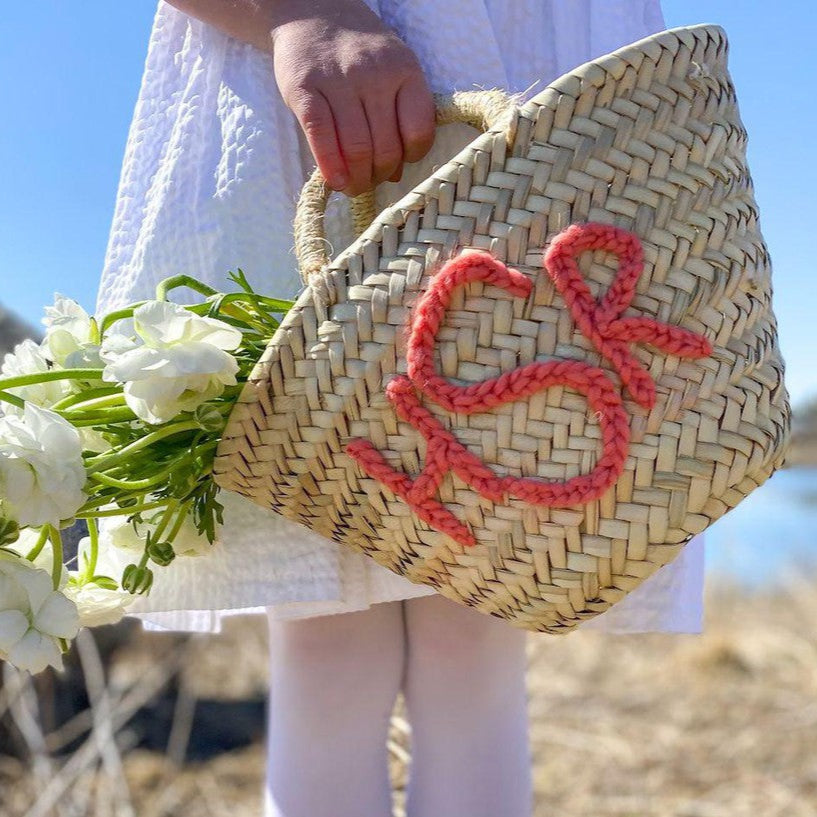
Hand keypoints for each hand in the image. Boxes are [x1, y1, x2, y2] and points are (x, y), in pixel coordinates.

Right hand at [271, 0, 435, 195]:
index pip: (419, 131)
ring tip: (354, 185)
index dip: (411, 158)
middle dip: (380, 175)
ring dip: (357, 179)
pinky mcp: (304, 89)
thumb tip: (397, 173)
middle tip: (371, 181)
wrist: (312, 13)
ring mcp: (338, 80)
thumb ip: (399, 116)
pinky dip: (330, 166)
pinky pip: (321, 137)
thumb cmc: (358, 52)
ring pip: (356, 148)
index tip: (399, 163)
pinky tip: (335, 180)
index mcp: (405, 70)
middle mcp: (374, 74)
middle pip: (385, 148)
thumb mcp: (392, 70)